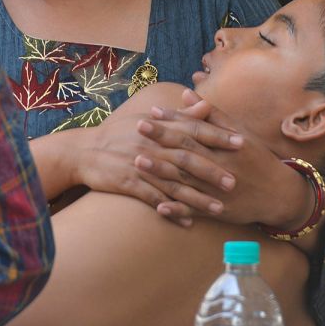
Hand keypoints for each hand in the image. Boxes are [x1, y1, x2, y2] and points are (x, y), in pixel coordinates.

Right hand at [57, 103, 221, 219]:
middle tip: (235, 182)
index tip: (241, 142)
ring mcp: (139, 166)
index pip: (193, 129)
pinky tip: (188, 222)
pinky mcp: (129, 184)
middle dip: (212, 171)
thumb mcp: (146, 119)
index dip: (218, 136)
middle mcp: (151, 145)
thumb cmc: (118, 134)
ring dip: (197, 198)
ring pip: (174, 183)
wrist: (83, 151)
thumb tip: (204, 103)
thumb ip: (178, 115)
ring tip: (218, 209)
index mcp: (157, 127)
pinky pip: (154, 200)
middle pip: (187, 158)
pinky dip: (172, 211)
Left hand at [134, 89, 311, 229]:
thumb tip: (186, 93)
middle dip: (162, 140)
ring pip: (187, 181)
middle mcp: (221, 167)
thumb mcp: (240, 133)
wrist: (280, 194)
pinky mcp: (218, 210)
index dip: (173, 121)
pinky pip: (195, 210)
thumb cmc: (256, 158)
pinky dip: (178, 210)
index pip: (195, 130)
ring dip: (162, 172)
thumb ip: (213, 115)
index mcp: (225, 146)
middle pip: (187, 152)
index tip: (151, 112)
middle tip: (137, 129)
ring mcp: (218, 190)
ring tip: (138, 162)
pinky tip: (159, 206)